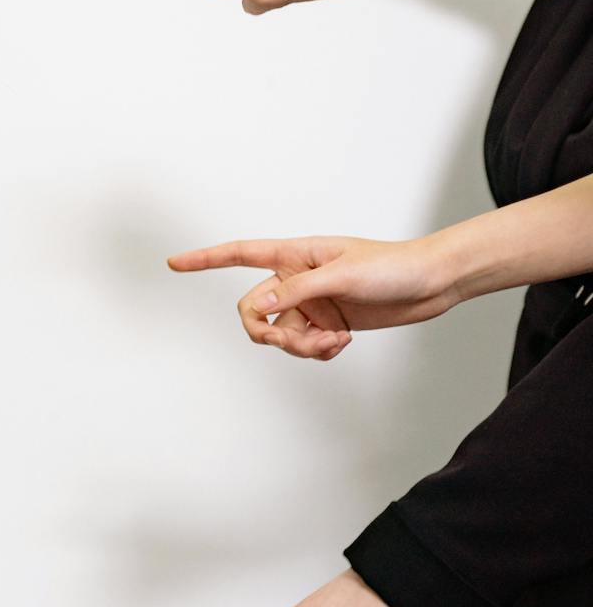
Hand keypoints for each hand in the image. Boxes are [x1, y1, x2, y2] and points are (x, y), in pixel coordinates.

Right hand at [170, 235, 462, 359]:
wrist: (431, 283)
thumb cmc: (392, 266)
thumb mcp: (342, 275)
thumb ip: (298, 290)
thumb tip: (260, 306)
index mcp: (294, 255)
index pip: (239, 255)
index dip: (205, 259)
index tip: (175, 264)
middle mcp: (295, 280)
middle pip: (254, 311)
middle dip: (270, 333)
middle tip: (292, 342)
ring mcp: (310, 304)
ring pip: (279, 335)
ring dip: (302, 346)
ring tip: (334, 343)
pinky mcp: (327, 324)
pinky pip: (304, 346)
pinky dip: (318, 352)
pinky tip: (341, 344)